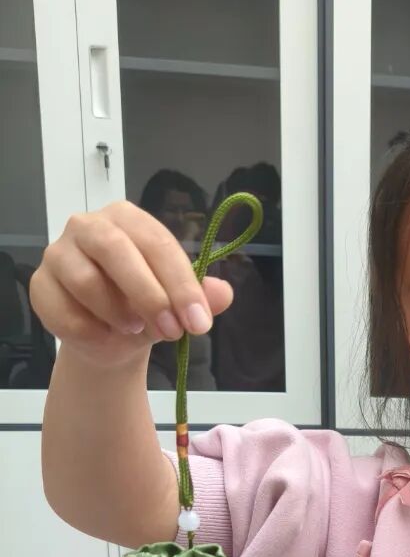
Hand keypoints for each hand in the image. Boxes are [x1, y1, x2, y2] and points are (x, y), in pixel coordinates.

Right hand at [30, 201, 233, 370]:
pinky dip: (90, 331)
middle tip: (172, 330)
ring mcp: (59, 253)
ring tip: (134, 330)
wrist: (110, 337)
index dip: (181, 284)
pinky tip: (105, 336)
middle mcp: (89, 226)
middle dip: (149, 295)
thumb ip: (200, 296)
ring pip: (86, 280)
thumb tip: (222, 293)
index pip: (157, 243)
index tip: (198, 322)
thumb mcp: (177, 304)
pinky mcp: (41, 285)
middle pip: (117, 250)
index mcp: (129, 219)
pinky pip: (63, 310)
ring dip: (117, 313)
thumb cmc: (145, 307)